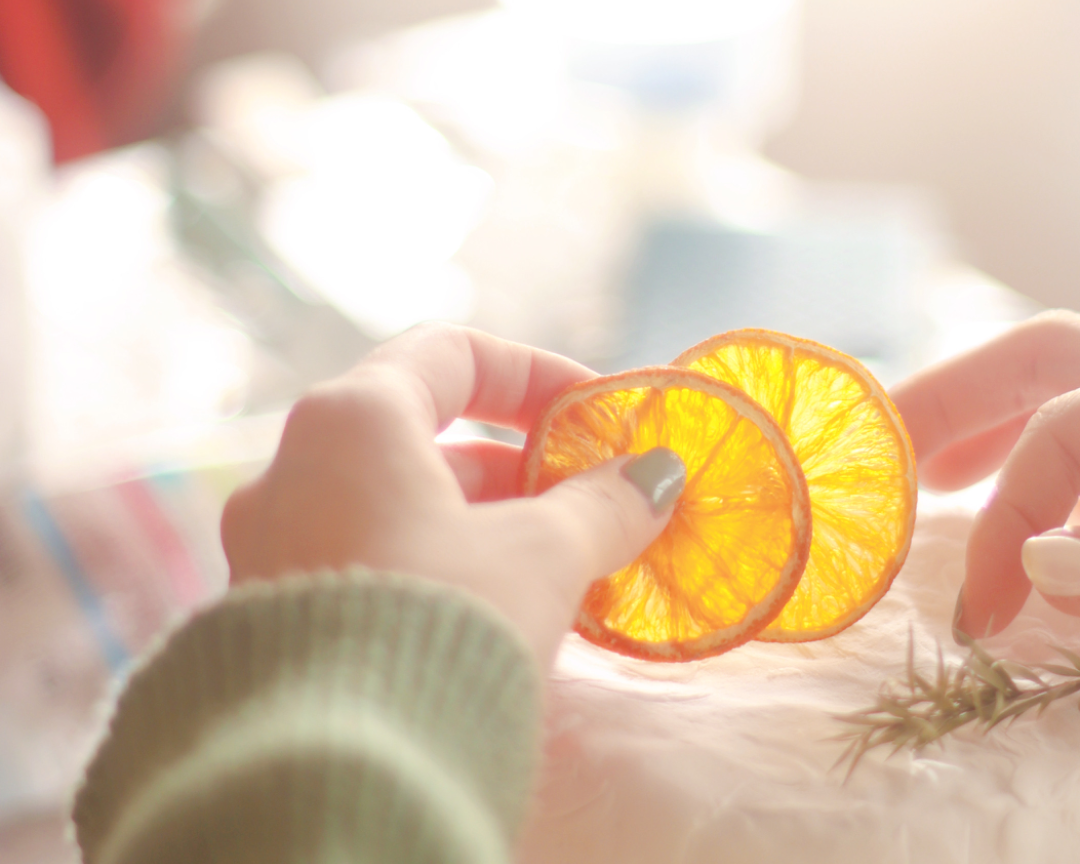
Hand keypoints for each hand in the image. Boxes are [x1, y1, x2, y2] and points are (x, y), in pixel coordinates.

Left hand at [220, 323, 684, 666]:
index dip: (538, 374)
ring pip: (396, 504)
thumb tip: (659, 475)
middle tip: (590, 504)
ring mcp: (271, 544)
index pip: (452, 353)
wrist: (337, 768)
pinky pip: (369, 557)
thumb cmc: (445, 623)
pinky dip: (438, 564)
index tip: (599, 418)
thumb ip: (603, 504)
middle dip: (520, 467)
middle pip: (425, 435)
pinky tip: (496, 614)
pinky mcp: (271, 613)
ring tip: (559, 568)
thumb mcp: (542, 555)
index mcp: (351, 420)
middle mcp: (291, 468)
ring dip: (484, 523)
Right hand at [891, 311, 1079, 637]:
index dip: (1006, 516)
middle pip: (1048, 360)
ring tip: (925, 480)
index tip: (975, 608)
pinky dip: (1053, 486)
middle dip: (954, 401)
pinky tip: (1031, 531)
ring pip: (1072, 396)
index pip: (1071, 431)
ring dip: (993, 432)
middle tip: (877, 453)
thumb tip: (1036, 573)